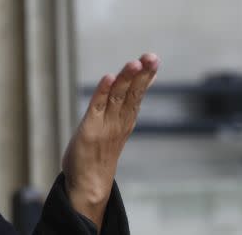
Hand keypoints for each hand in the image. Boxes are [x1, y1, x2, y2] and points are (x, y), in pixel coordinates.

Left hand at [61, 53, 159, 229]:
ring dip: (126, 80)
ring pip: (117, 97)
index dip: (145, 77)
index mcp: (125, 121)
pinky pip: (97, 107)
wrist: (89, 184)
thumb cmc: (99, 155)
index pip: (137, 95)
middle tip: (152, 57)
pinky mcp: (89, 129)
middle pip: (132, 94)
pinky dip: (103, 91)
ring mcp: (105, 126)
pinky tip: (109, 77)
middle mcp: (118, 122)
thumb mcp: (113, 130)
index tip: (153, 60)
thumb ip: (120, 112)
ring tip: (135, 63)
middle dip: (142, 75)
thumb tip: (126, 98)